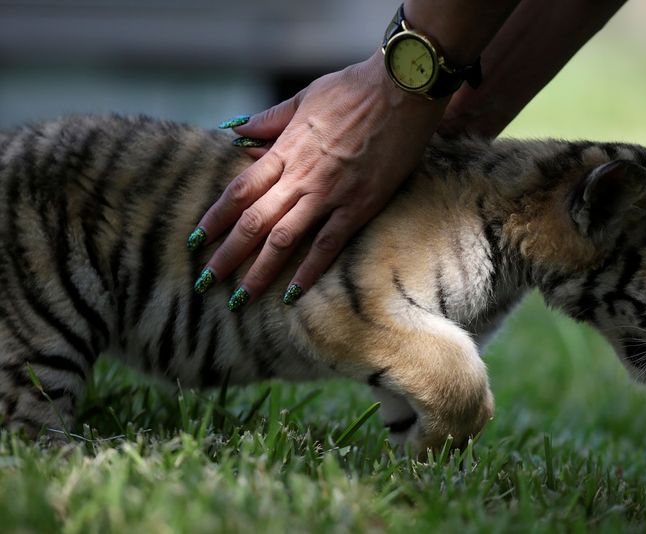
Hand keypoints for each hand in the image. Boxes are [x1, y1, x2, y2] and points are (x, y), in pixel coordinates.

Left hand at [190, 52, 446, 308]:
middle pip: (253, 222)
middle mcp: (301, 177)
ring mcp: (330, 194)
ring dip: (259, 271)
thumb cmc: (355, 89)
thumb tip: (237, 131)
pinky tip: (292, 294)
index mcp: (285, 150)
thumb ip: (270, 120)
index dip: (215, 219)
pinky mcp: (360, 206)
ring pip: (284, 239)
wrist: (403, 89)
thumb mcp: (305, 97)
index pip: (238, 191)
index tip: (195, 242)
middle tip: (205, 283)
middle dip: (227, 255)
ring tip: (240, 299)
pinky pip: (328, 245)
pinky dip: (309, 271)